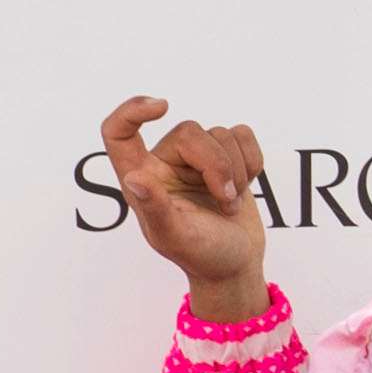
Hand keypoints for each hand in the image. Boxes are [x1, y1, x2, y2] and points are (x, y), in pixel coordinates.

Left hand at [102, 91, 278, 324]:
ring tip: (230, 203)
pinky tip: (244, 186)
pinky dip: (252, 161)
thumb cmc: (202, 256)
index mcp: (142, 177)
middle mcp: (166, 162)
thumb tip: (135, 179)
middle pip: (190, 132)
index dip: (132, 111)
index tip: (161, 106)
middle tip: (225, 200)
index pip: (119, 132)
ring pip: (221, 134)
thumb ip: (155, 208)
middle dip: (217, 165)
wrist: (236, 265)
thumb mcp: (174, 237)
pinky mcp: (228, 158)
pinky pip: (243, 136)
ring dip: (236, 171)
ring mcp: (198, 159)